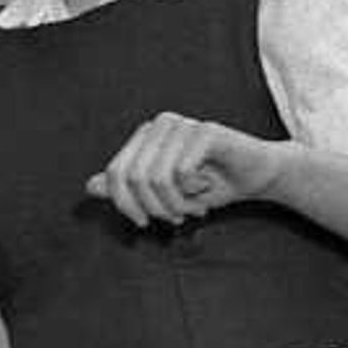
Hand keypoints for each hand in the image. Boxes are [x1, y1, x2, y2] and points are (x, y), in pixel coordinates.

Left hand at [85, 112, 284, 228]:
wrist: (257, 176)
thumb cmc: (210, 185)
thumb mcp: (163, 194)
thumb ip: (127, 188)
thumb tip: (90, 185)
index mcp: (145, 136)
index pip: (115, 173)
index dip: (124, 205)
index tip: (144, 223)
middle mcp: (160, 125)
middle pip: (134, 179)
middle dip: (154, 208)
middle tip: (176, 218)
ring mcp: (182, 125)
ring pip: (156, 179)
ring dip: (175, 204)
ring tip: (193, 207)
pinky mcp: (205, 131)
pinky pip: (181, 173)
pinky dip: (192, 193)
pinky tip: (207, 188)